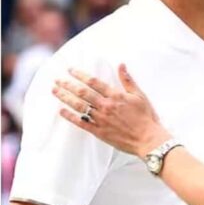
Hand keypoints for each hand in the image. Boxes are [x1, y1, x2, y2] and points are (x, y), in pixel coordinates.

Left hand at [52, 64, 169, 157]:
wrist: (148, 139)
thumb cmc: (146, 118)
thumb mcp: (139, 95)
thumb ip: (128, 80)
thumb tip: (121, 65)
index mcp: (115, 96)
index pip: (93, 82)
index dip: (80, 75)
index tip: (70, 70)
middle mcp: (106, 106)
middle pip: (82, 92)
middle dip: (68, 85)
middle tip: (57, 80)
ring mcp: (101, 119)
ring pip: (79, 106)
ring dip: (65, 97)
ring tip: (55, 91)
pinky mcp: (99, 131)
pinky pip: (81, 123)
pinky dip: (70, 116)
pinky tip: (61, 111)